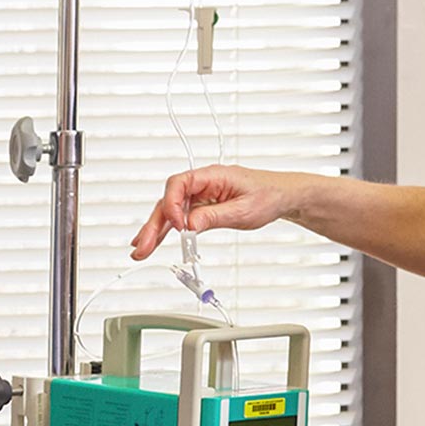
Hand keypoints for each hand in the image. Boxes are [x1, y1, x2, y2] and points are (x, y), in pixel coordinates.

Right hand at [130, 165, 303, 260]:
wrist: (283, 196)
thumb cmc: (268, 195)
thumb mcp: (244, 210)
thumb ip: (214, 217)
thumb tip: (189, 226)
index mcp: (211, 176)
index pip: (178, 184)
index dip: (172, 205)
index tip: (178, 226)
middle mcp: (202, 184)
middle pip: (169, 201)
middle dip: (153, 224)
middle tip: (142, 246)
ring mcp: (200, 197)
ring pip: (171, 212)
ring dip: (155, 231)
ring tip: (141, 250)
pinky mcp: (202, 208)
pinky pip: (181, 219)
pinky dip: (168, 231)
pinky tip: (154, 241)